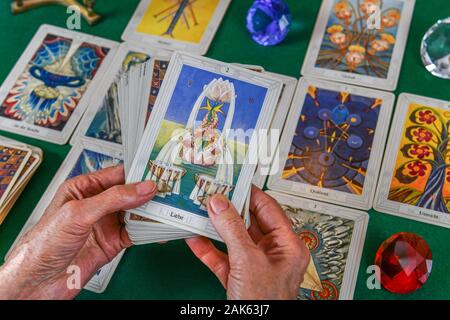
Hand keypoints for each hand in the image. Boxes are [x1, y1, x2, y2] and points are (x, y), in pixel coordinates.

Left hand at [0, 166, 155, 299]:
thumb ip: (113, 199)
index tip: (156, 173)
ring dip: (150, 212)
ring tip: (167, 208)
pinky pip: (136, 233)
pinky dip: (148, 230)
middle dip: (148, 193)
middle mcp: (96, 205)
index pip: (117, 175)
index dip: (137, 174)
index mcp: (83, 189)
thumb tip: (141, 188)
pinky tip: (157, 227)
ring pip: (135, 213)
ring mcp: (106, 224)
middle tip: (167, 191)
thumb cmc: (43, 244)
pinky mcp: (112, 242)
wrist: (38, 281)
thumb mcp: (78, 213)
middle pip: (130, 194)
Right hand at [186, 186, 309, 299]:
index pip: (269, 209)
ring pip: (233, 240)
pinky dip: (207, 249)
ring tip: (199, 211)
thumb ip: (232, 230)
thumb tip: (220, 203)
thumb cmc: (265, 304)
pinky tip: (193, 238)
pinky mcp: (238, 278)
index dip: (250, 193)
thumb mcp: (248, 261)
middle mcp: (273, 254)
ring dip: (214, 228)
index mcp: (287, 246)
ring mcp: (254, 266)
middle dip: (228, 210)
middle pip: (248, 223)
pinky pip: (222, 258)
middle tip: (212, 193)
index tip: (233, 180)